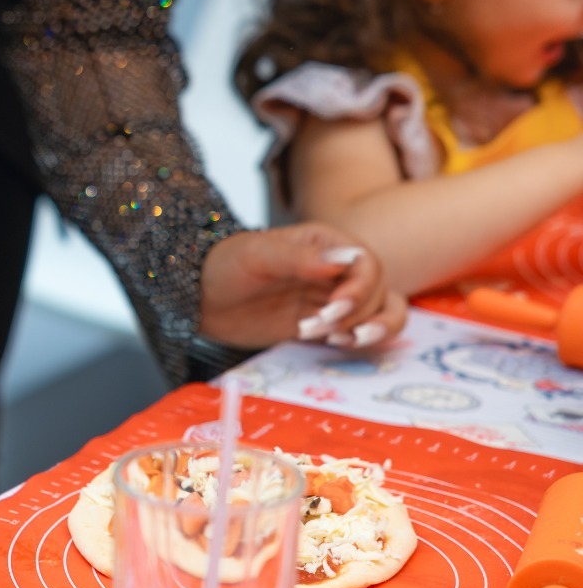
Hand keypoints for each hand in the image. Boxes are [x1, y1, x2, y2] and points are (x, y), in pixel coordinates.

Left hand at [198, 223, 407, 350]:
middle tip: (317, 326)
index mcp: (325, 243)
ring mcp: (335, 297)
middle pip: (378, 290)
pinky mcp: (328, 323)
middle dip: (355, 314)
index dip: (359, 288)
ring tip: (339, 340)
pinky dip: (363, 339)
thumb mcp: (256, 255)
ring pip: (384, 310)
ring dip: (372, 328)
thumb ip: (298, 257)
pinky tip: (338, 344)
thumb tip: (344, 258)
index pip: (366, 262)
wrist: (203, 298)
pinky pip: (365, 330)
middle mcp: (338, 268)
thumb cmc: (225, 266)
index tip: (333, 308)